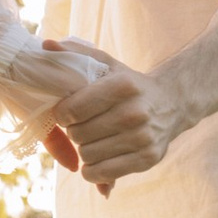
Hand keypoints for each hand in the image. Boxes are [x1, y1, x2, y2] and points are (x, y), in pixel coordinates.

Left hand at [48, 51, 186, 191]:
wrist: (172, 104)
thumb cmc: (129, 85)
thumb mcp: (107, 64)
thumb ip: (75, 53)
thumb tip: (45, 44)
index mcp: (123, 86)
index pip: (73, 109)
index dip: (62, 114)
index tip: (66, 112)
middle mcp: (135, 112)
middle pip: (78, 135)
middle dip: (74, 131)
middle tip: (82, 126)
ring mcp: (143, 138)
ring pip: (88, 155)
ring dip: (84, 151)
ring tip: (92, 140)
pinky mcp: (147, 159)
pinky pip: (102, 173)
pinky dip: (93, 171)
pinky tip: (97, 160)